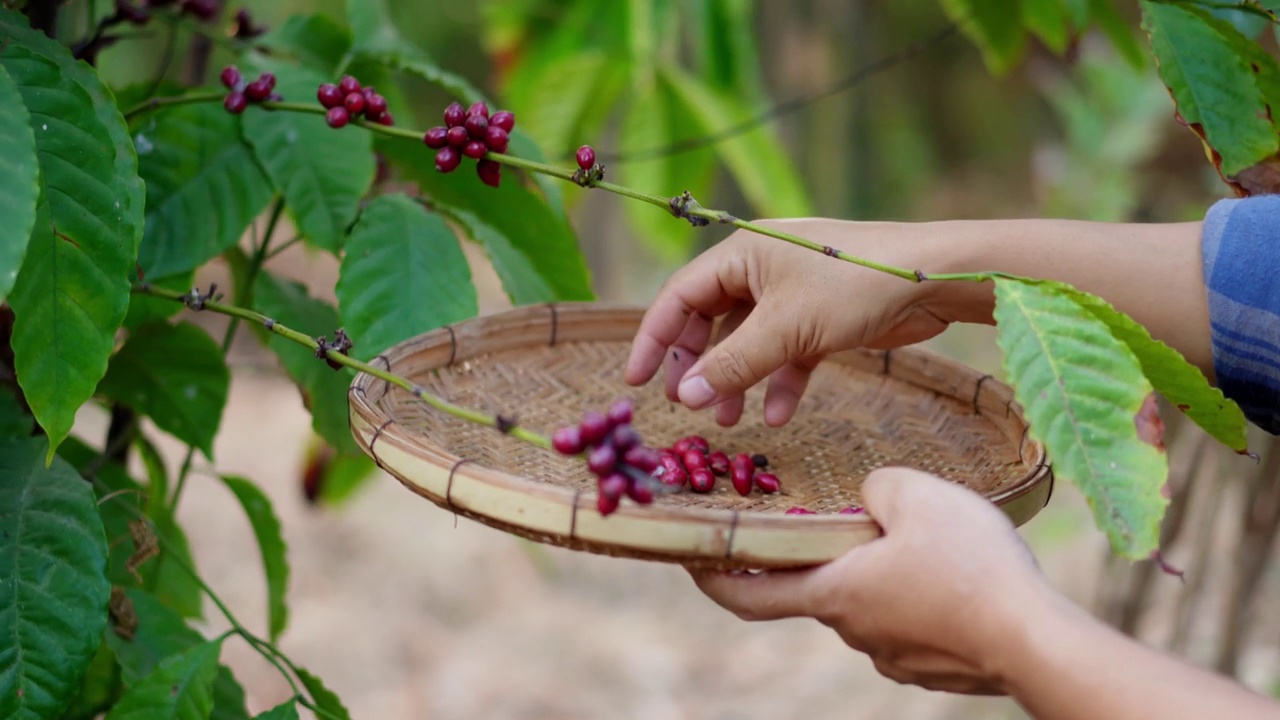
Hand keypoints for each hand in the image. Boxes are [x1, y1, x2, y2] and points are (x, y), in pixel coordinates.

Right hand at [624, 220, 985, 425]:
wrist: (933, 278)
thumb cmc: (854, 285)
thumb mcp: (785, 328)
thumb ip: (732, 363)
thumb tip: (684, 395)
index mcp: (742, 254)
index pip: (679, 296)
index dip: (655, 337)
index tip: (635, 380)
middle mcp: (762, 270)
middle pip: (710, 320)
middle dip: (699, 365)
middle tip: (686, 405)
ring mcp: (793, 294)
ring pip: (748, 342)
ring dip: (737, 381)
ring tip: (728, 422)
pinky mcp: (822, 318)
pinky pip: (786, 353)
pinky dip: (779, 382)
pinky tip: (776, 415)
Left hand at [687, 467, 1056, 694]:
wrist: (1037, 640)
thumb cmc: (970, 566)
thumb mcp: (915, 495)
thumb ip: (876, 487)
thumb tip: (871, 498)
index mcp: (832, 593)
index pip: (747, 594)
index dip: (712, 575)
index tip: (689, 555)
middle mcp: (852, 631)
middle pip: (820, 586)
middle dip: (831, 552)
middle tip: (859, 517)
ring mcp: (892, 656)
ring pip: (872, 601)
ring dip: (882, 572)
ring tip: (927, 538)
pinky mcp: (931, 666)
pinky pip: (911, 621)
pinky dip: (918, 595)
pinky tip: (956, 573)